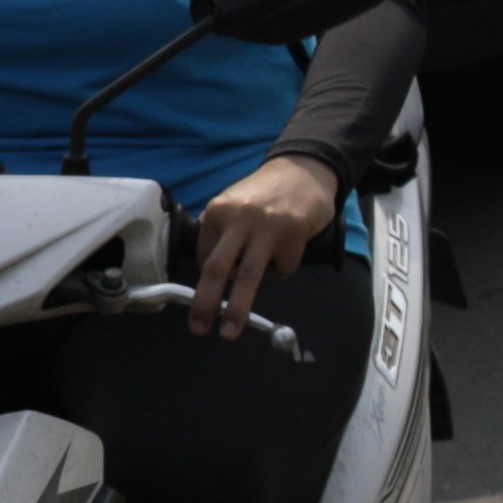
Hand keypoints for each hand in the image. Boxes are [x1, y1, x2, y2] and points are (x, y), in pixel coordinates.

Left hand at [191, 157, 343, 335]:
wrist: (304, 171)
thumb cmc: (264, 194)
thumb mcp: (234, 205)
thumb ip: (222, 234)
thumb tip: (216, 275)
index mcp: (218, 211)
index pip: (204, 256)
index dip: (209, 278)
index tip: (213, 290)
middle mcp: (238, 218)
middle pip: (216, 268)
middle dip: (205, 302)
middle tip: (198, 327)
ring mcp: (267, 227)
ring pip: (247, 276)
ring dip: (237, 309)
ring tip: (229, 332)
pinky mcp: (294, 235)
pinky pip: (283, 267)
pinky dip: (283, 266)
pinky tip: (288, 247)